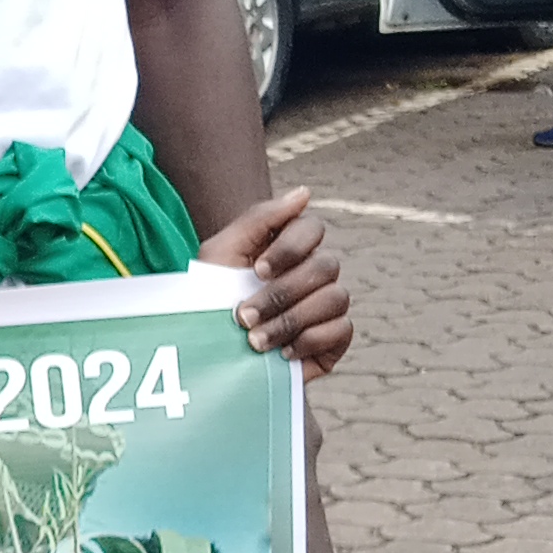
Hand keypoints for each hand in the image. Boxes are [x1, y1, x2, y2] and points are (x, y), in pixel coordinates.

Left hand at [200, 192, 350, 376]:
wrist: (210, 359)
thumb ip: (259, 219)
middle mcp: (314, 272)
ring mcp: (327, 305)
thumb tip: (304, 193)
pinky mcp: (334, 338)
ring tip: (255, 341)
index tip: (256, 271)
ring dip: (291, 320)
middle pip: (325, 266)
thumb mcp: (222, 254)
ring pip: (335, 298)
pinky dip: (310, 340)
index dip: (289, 249)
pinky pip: (342, 329)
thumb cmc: (212, 299)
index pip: (312, 229)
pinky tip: (282, 352)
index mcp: (289, 248)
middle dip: (281, 294)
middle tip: (243, 316)